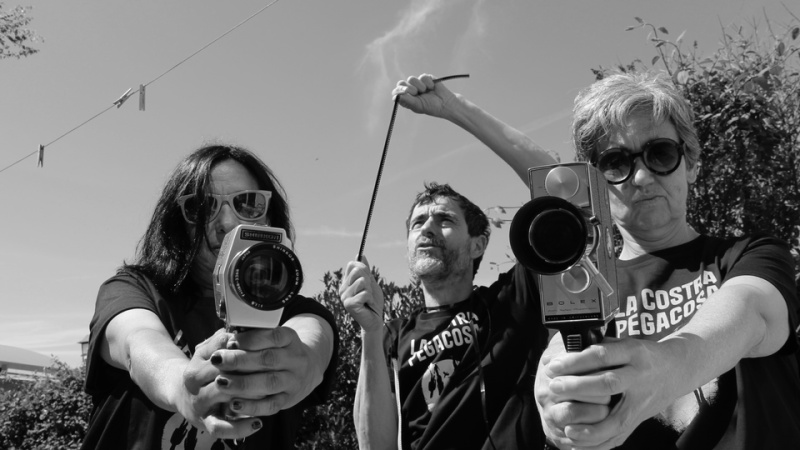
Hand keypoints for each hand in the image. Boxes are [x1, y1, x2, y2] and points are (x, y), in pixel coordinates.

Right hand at [179, 328, 263, 438]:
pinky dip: (240, 427)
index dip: (243, 353)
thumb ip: (221, 340)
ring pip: (226, 399)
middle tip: (271, 371)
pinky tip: (257, 423)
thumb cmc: (202, 368)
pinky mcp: (206, 423)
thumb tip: (238, 328)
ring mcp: (201, 406)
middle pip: (225, 376)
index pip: (221, 357)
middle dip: (248, 374)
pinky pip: (222, 428)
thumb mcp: (207, 351)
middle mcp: (195, 386)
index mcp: (196, 366)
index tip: (262, 349)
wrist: (181, 393)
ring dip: (249, 396)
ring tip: (268, 392)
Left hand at [209, 325, 324, 416]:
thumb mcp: (275, 339)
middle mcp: (295, 360)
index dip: (250, 339)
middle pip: (268, 359)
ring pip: (270, 383)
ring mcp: (293, 381)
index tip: (229, 342)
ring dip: (242, 383)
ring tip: (221, 382)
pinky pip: (271, 406)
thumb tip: (225, 340)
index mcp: (291, 339)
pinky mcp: (288, 400)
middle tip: (217, 360)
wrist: (307, 370)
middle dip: (239, 360)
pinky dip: (252, 406)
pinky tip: (234, 404)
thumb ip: (254, 338)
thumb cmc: (281, 351)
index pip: (273, 336)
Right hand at [339, 256, 384, 332]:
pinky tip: (367, 305)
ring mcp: (344, 297)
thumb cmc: (373, 302)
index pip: (352, 265)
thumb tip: (361, 254)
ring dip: (370, 291)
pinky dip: (370, 298)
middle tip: (368, 292)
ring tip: (368, 299)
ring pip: (362, 282)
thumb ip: (366, 270)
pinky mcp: (349, 304)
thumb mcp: (371, 283)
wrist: (375, 320)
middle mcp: (343, 289)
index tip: (368, 279)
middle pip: (358, 270)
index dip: (363, 269)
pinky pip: (365, 293)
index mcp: (346, 283)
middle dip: (368, 280)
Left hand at [392, 73, 459, 118]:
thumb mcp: (418, 106)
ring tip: (426, 91)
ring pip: (411, 79)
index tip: (404, 93)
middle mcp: (411, 90)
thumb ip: (406, 101)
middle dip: (408, 88)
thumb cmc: (431, 107)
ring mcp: (418, 83)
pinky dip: (428, 83)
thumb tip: (395, 97)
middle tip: (415, 93)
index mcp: (407, 98)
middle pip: (401, 83)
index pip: (396, 92)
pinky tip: (432, 87)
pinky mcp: (426, 78)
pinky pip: (422, 76)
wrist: (446, 103)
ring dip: (419, 86)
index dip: (398, 91)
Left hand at [536, 335, 680, 448]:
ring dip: (589, 427)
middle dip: (577, 388)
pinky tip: (579, 443)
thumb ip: (599, 347)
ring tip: (566, 427)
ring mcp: (642, 400)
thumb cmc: (643, 355)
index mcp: (633, 352)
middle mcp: (640, 376)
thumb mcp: (625, 343)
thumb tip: (562, 354)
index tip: (553, 366)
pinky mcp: (641, 418)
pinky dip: (599, 443)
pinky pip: (620, 436)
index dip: (575, 361)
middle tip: (553, 387)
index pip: (601, 356)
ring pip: (617, 418)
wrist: (678, 369)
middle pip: (608, 384)